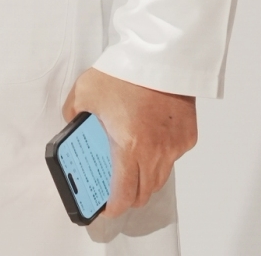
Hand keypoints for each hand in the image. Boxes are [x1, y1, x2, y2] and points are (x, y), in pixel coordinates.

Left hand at [62, 68, 196, 218]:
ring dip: (145, 179)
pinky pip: (173, 157)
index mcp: (128, 147)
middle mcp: (155, 152)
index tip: (105, 207)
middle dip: (129, 196)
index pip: (123, 195)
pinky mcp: (187, 136)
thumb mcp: (85, 93)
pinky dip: (162, 156)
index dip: (113, 207)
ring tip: (131, 167)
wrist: (159, 54)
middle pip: (144, 192)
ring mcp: (174, 146)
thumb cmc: (124, 72)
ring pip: (161, 177)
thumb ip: (74, 116)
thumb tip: (73, 127)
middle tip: (116, 188)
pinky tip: (150, 140)